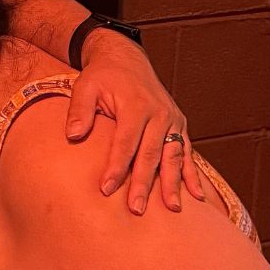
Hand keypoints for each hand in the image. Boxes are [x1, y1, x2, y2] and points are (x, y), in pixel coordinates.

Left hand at [67, 32, 206, 214]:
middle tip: (136, 209)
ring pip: (173, 156)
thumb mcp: (85, 86)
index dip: (117, 167)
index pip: (125, 142)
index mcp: (135, 105)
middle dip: (144, 183)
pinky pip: (187, 152)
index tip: (107, 189)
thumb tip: (72, 135)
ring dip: (173, 183)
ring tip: (172, 208)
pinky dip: (192, 173)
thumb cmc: (102, 77)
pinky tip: (196, 195)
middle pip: (151, 154)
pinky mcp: (179, 124)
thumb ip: (79, 110)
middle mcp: (159, 113)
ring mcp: (172, 119)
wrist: (126, 60)